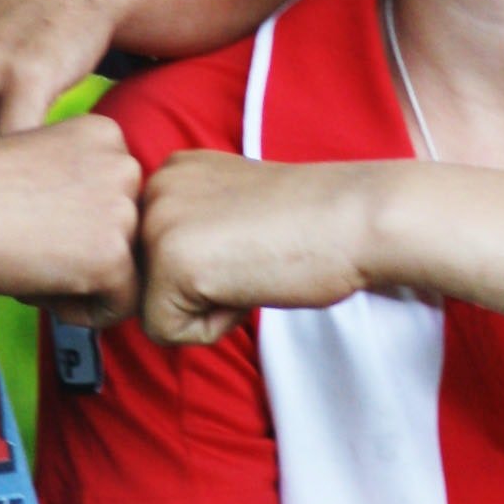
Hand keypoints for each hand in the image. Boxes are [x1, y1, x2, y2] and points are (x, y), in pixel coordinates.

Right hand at [0, 112, 142, 318]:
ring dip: (74, 281)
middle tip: (20, 241)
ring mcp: (124, 210)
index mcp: (106, 133)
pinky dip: (78, 312)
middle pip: (124, 237)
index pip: (115, 201)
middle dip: (76, 254)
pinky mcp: (113, 256)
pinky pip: (120, 307)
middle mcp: (125, 164)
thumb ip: (77, 191)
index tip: (24, 216)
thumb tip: (99, 239)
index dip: (69, 223)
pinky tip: (35, 284)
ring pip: (122, 272)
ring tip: (24, 259)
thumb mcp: (37, 170)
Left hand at [139, 152, 379, 345]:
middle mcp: (153, 188)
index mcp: (170, 171)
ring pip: (153, 310)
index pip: (155, 256)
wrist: (355, 218)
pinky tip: (250, 283)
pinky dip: (212, 326)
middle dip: (199, 291)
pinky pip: (166, 332)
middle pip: (148, 284)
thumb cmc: (312, 224)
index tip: (251, 242)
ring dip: (206, 308)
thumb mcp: (234, 211)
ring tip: (252, 267)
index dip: (207, 269)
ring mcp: (157, 223)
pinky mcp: (169, 263)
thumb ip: (194, 230)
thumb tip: (162, 280)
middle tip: (254, 257)